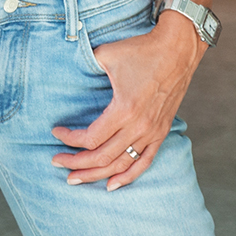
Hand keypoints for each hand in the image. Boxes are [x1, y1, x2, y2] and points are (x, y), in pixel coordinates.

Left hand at [53, 14, 201, 190]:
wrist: (178, 49)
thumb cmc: (142, 50)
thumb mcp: (107, 54)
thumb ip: (85, 63)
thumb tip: (69, 68)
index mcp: (124, 110)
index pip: (90, 138)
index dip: (69, 139)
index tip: (56, 132)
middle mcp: (138, 126)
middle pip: (101, 157)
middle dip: (75, 163)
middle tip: (56, 162)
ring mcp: (151, 132)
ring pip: (120, 165)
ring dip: (95, 175)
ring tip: (75, 179)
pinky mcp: (161, 132)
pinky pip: (144, 162)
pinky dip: (127, 177)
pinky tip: (111, 185)